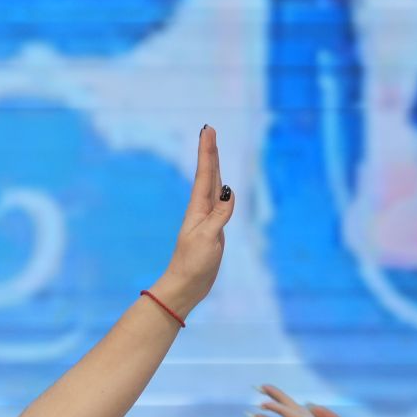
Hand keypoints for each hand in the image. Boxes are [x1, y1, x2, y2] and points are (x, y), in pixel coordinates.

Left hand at [154, 126, 237, 315]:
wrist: (186, 285)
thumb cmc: (193, 265)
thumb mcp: (207, 239)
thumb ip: (219, 216)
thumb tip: (229, 192)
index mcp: (198, 209)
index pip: (205, 174)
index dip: (207, 151)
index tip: (207, 130)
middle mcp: (202, 210)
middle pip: (208, 174)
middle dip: (210, 152)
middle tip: (209, 130)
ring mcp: (208, 219)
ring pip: (213, 186)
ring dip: (214, 166)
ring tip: (213, 149)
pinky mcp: (214, 229)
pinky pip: (220, 203)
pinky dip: (222, 189)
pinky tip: (223, 185)